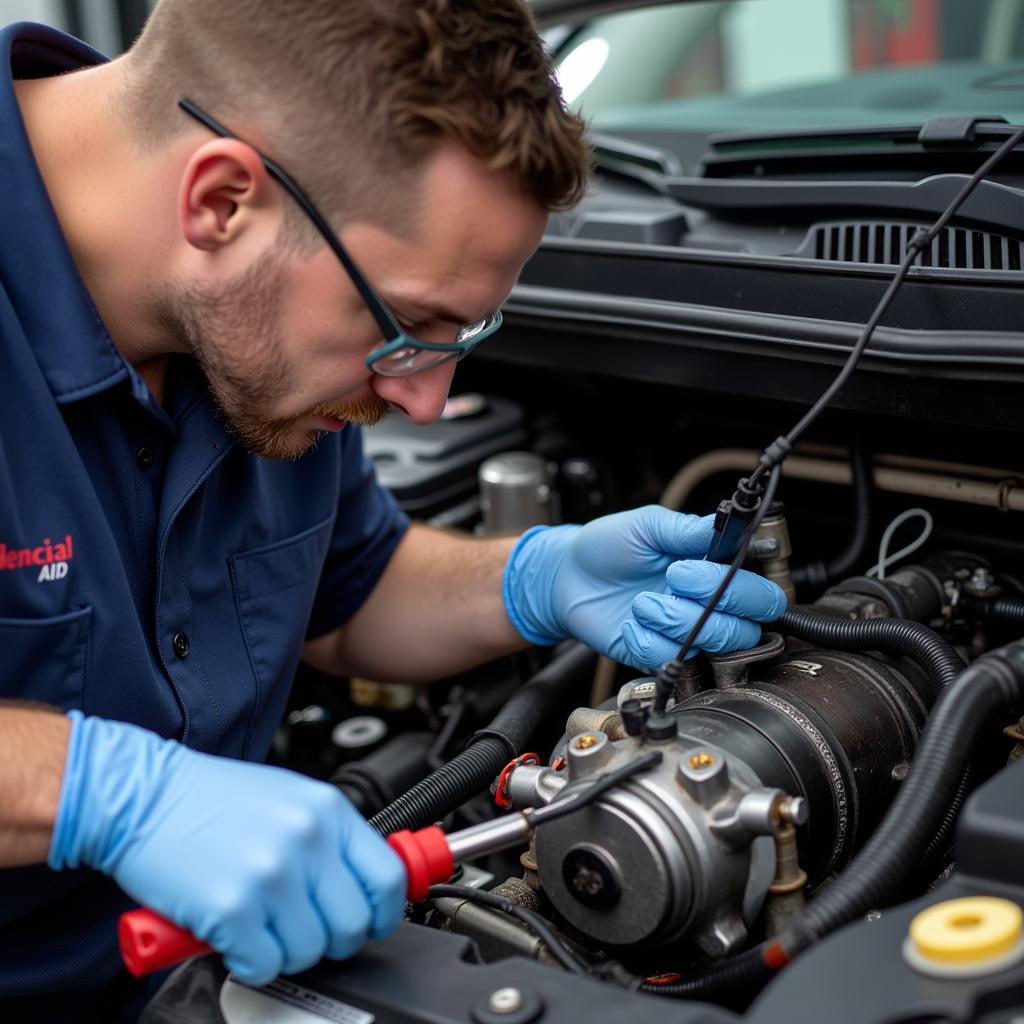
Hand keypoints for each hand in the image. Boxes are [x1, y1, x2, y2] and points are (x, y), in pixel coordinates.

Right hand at [49, 712, 404, 986]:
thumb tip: (363, 880)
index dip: (386, 912)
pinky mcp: (232, 908)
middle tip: (303, 929)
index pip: (389, 877)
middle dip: (331, 940)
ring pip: (310, 951)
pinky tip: (234, 936)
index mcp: (328, 809)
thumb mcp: (289, 798)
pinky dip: (249, 962)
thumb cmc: (210, 798)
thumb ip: (329, 836)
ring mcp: (272, 875)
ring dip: (285, 951)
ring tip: (260, 925)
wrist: (142, 796)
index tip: (374, 923)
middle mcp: (307, 839)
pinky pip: (264, 965)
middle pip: (353, 923)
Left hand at [502, 505, 786, 670]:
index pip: (762, 594)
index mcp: (714, 571)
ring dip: (672, 620)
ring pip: (708, 644)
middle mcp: (706, 606)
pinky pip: (669, 660)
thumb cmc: (607, 547)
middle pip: (745, 628)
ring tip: (642, 600)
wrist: (565, 576)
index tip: (697, 568)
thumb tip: (728, 526)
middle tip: (673, 579)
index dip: (742, 589)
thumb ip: (689, 530)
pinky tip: (630, 622)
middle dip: (708, 604)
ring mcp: (683, 633)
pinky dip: (646, 639)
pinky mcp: (658, 655)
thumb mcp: (648, 525)